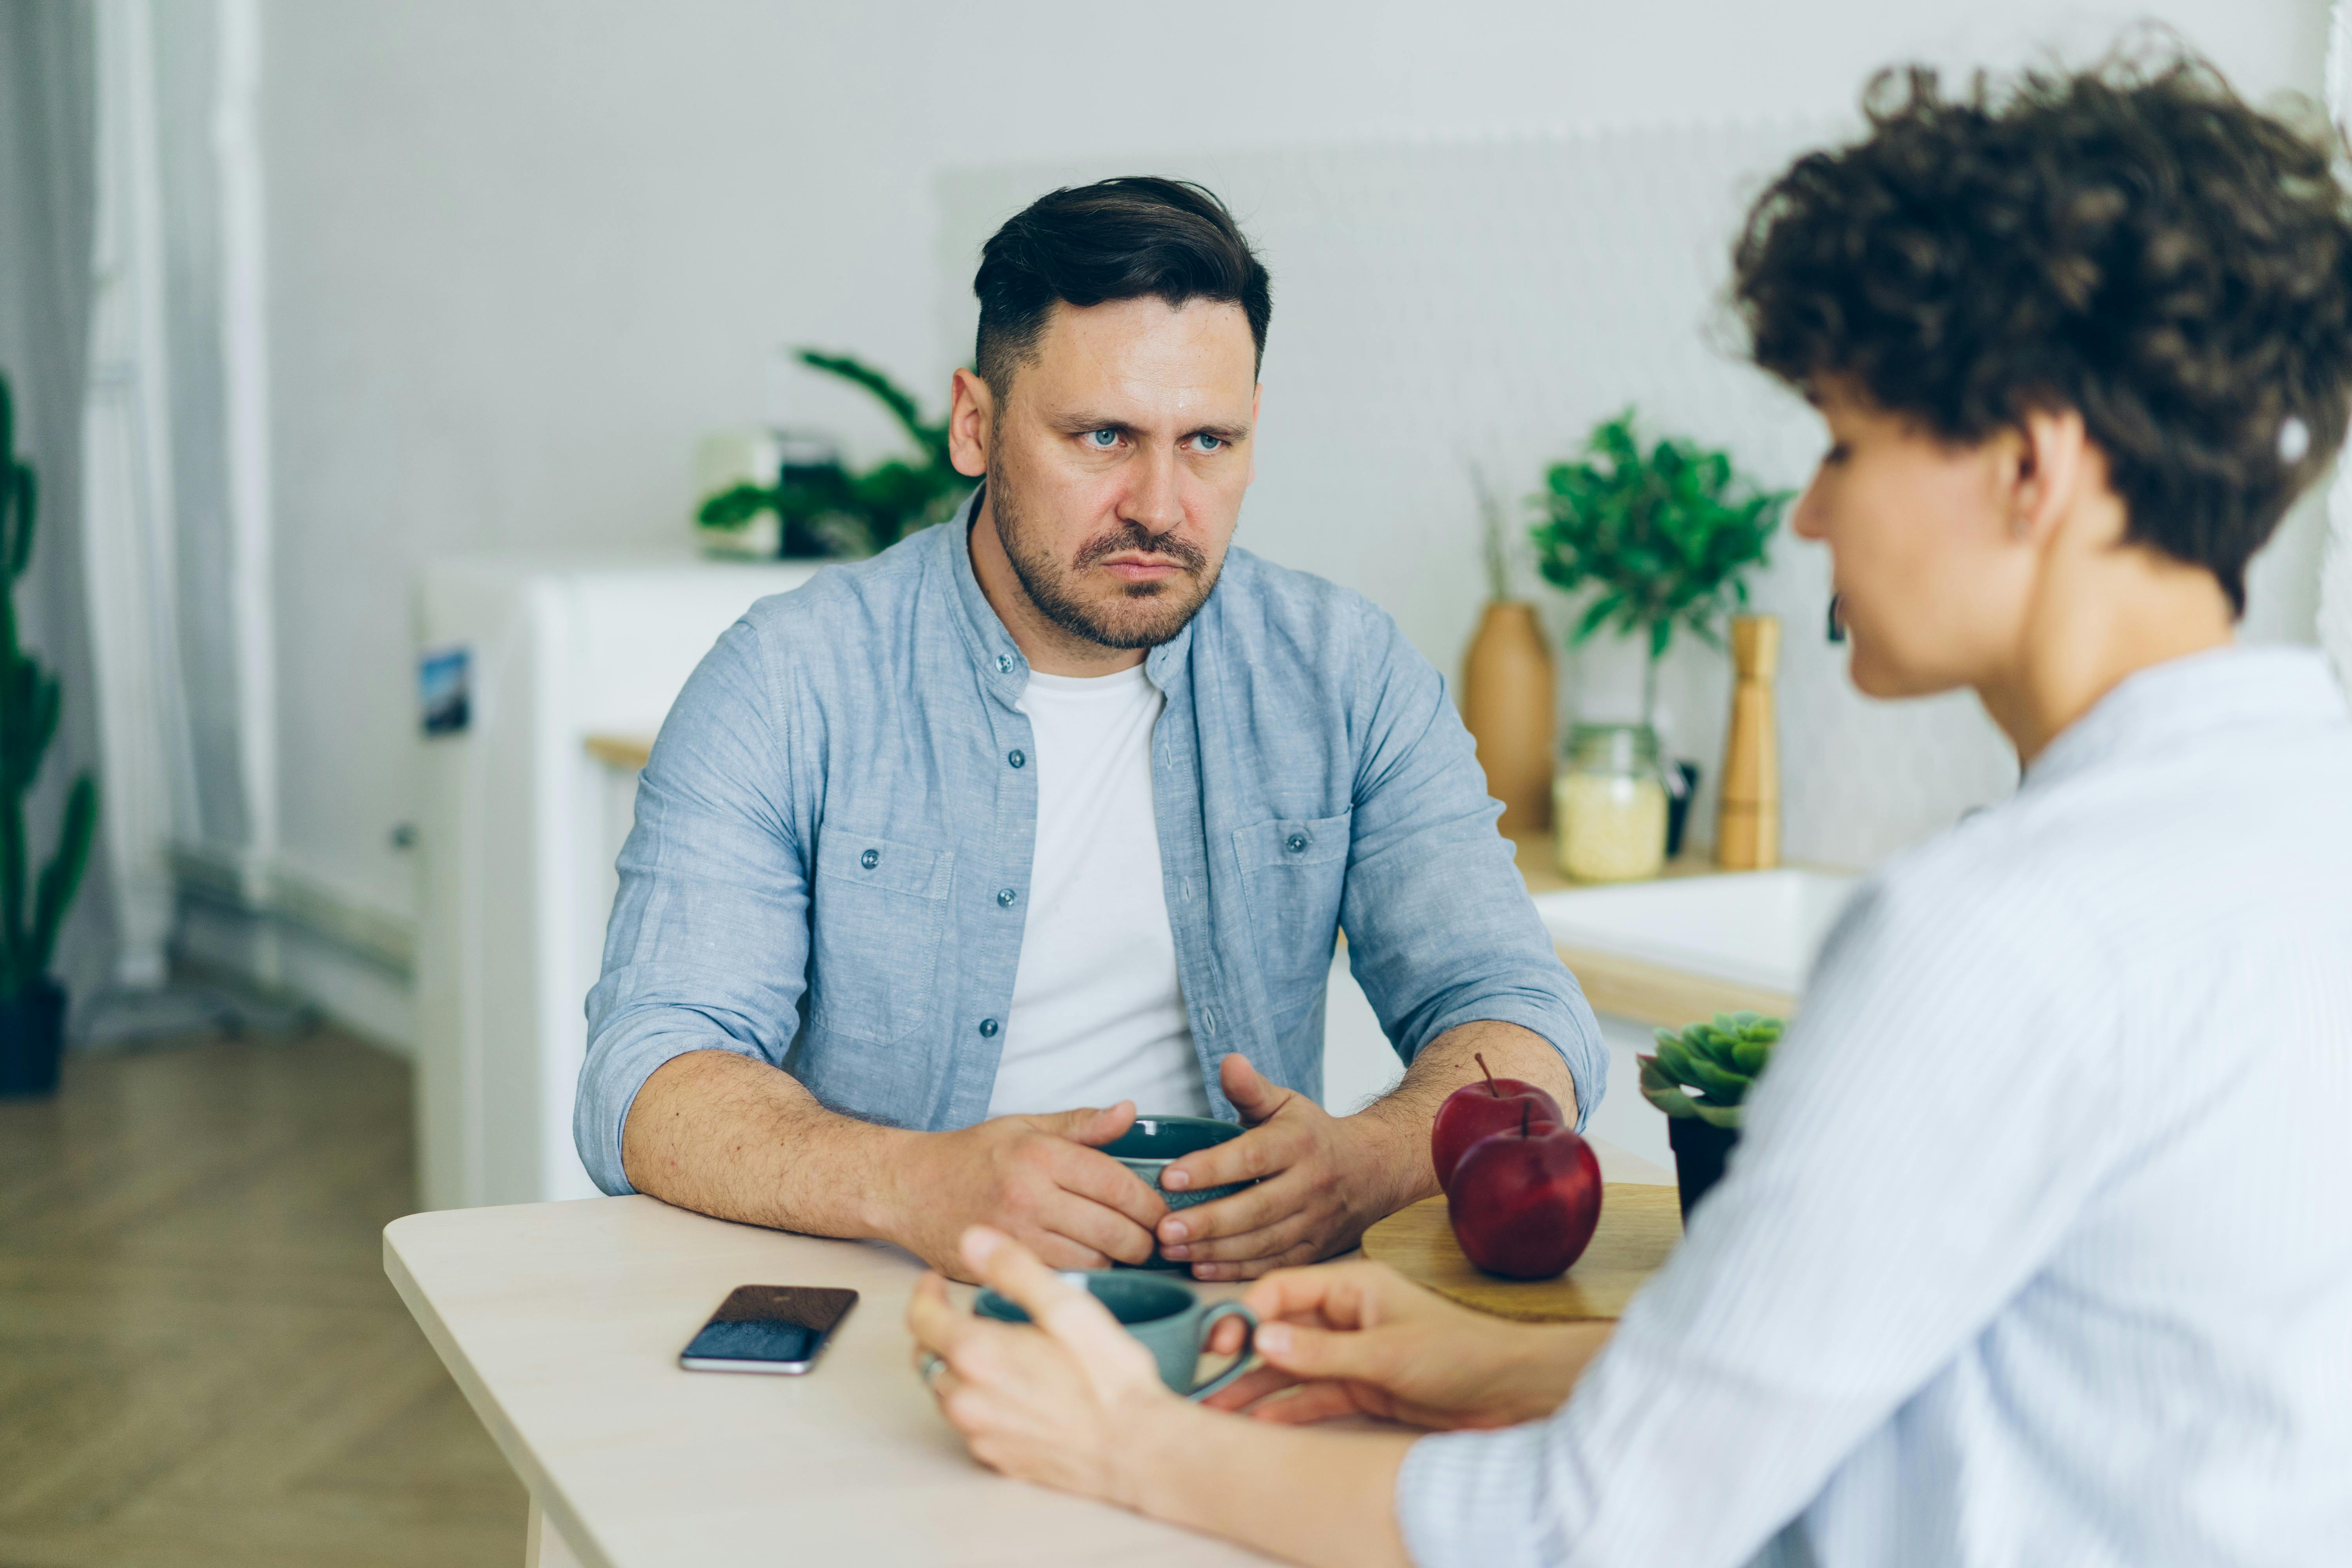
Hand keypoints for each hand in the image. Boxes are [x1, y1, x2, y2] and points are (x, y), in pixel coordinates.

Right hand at [888, 1104, 1168, 1278]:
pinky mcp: (1002, 1267)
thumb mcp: (1025, 1126)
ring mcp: (1015, 1237)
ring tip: (1122, 1251)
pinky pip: (1062, 1280)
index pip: (1118, 1185)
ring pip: (1094, 1262)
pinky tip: (1089, 1265)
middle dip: (1144, 1240)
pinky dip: (1084, 1276)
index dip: (1151, 1204)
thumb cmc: (969, 1156)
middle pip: (1114, 1231)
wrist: (907, 1188)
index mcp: (1041, 1156)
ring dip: (1116, 1261)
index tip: (1164, 1213)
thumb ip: (1082, 1125)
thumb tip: (1129, 1112)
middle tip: (1153, 1240)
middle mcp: (1029, 1197)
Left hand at [908, 1226, 1190, 1505]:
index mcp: (977, 1355)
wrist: (1135, 1449)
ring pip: (946, 1392)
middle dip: (936, 1330)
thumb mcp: (1067, 1308)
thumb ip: (1014, 1269)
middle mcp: (967, 1400)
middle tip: (960, 1314)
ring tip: (990, 1350)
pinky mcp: (997, 1459)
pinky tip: (1010, 1391)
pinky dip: (978, 1401)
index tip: (935, 1281)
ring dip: (956, 1367)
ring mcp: (980, 1434)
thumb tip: (974, 1239)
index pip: (921, 1318)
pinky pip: (970, 1424)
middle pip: (927, 1357)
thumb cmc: (1109, 1380)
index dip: (925, 1292)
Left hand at [1154, 1055, 1407, 1279]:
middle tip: (1162, 1229)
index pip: (1251, 1157)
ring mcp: (1315, 1221)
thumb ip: (1251, 1089)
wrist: (1375, 1168)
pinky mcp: (1315, 1250)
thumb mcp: (1286, 1104)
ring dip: (1213, 1251)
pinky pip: (1273, 1264)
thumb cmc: (1315, 1134)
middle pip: (1255, 1209)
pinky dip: (1236, 1271)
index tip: (1169, 1177)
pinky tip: (1200, 1268)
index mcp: (1300, 1143)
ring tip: (1170, 1250)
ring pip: (1262, 1242)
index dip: (1209, 1168)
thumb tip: (1228, 1062)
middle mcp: (1311, 1184)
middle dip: (1207, 1222)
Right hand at [1200, 1259, 1599, 1429]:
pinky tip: (1251, 1422)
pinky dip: (1282, 1408)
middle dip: (1239, 1350)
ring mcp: (1351, 1352)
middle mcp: (1346, 1315)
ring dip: (1253, 1385)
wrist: (1512, 1393)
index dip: (1245, 1311)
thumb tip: (1260, 1339)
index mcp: (1354, 1286)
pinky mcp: (1361, 1387)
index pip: (1283, 1289)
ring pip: (1289, 1366)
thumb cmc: (1461, 1356)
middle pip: (1279, 1328)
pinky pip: (1310, 1395)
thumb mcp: (1386, 1353)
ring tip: (1212, 1405)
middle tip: (1202, 1372)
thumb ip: (1321, 1350)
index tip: (1218, 1339)